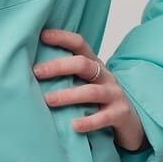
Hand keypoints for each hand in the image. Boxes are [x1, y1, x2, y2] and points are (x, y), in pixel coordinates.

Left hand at [33, 29, 145, 153]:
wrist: (132, 123)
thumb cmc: (100, 103)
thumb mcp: (85, 85)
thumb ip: (66, 77)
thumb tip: (30, 72)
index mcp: (94, 65)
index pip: (79, 45)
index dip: (62, 37)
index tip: (42, 35)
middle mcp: (105, 76)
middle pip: (83, 64)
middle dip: (59, 66)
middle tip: (36, 72)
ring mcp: (114, 95)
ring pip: (91, 91)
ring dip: (68, 95)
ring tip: (48, 100)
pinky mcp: (120, 114)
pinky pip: (104, 117)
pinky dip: (88, 122)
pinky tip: (73, 126)